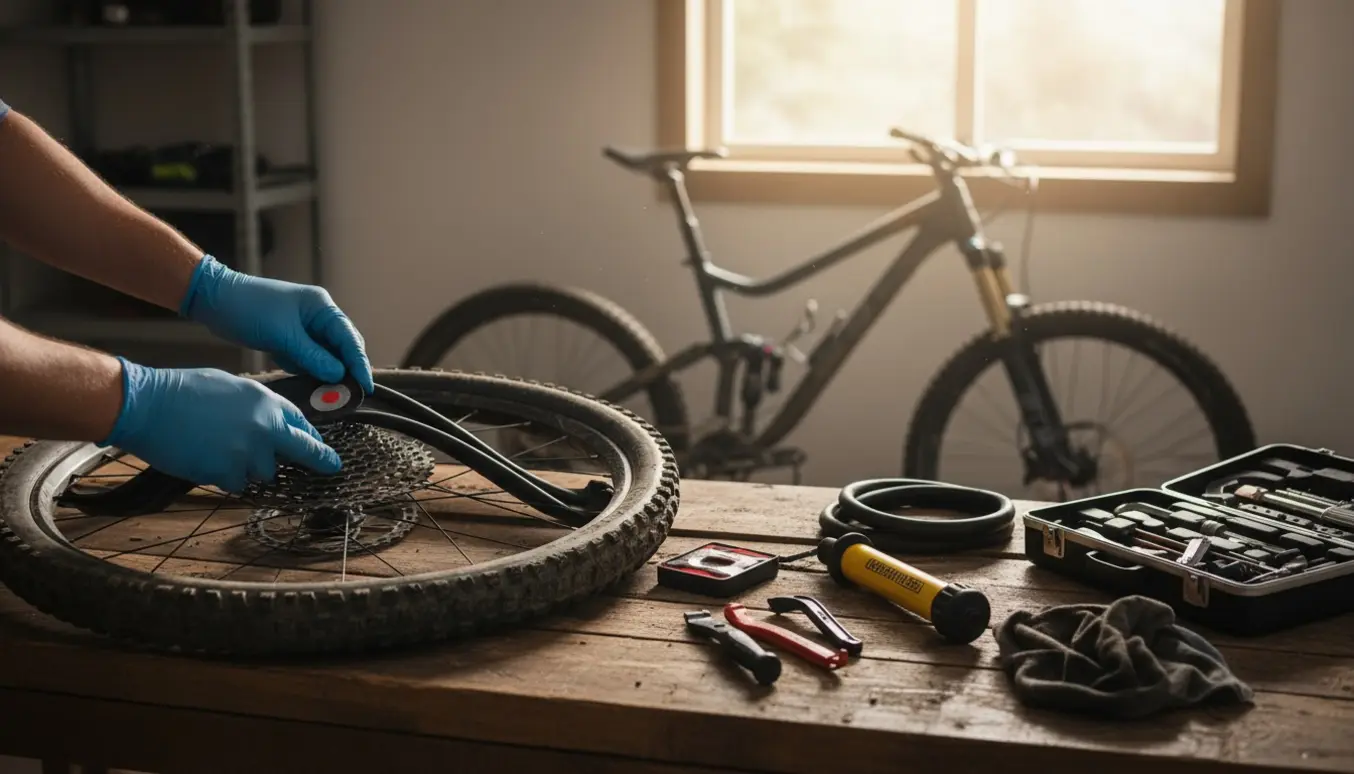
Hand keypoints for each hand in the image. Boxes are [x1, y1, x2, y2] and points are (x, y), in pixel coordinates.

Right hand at [102, 358, 341, 491]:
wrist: (148, 405)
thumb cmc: (182, 391)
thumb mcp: (231, 387)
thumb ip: (257, 407)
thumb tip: (269, 421)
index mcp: (267, 403)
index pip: (302, 423)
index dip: (309, 436)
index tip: (317, 444)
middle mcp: (265, 429)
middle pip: (305, 452)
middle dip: (321, 460)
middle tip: (332, 467)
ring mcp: (247, 454)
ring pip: (264, 473)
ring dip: (251, 469)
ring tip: (222, 451)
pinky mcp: (226, 473)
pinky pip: (237, 484)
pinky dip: (226, 478)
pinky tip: (208, 461)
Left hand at [180, 256, 374, 393]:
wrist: (216, 300)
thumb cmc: (249, 308)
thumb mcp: (283, 335)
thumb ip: (313, 356)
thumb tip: (338, 375)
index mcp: (322, 307)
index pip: (349, 338)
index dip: (359, 363)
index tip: (365, 386)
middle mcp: (318, 316)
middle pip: (342, 348)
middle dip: (346, 370)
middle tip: (350, 395)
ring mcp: (305, 328)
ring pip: (326, 355)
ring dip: (328, 373)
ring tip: (332, 395)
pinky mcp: (291, 338)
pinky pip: (309, 358)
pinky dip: (310, 371)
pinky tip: (311, 385)